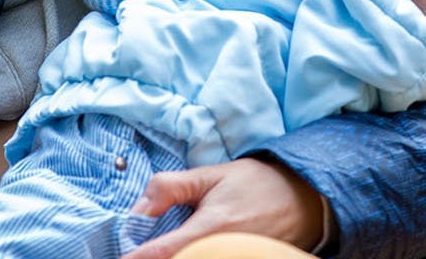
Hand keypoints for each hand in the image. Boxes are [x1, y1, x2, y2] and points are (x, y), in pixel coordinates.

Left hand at [120, 158, 326, 258]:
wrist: (305, 199)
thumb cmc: (258, 184)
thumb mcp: (212, 175)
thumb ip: (171, 187)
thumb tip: (137, 209)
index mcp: (210, 228)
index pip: (160, 254)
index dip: (135, 257)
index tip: (120, 256)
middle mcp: (220, 253)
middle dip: (155, 256)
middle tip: (141, 248)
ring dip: (176, 255)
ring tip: (165, 244)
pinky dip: (192, 257)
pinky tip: (187, 249)